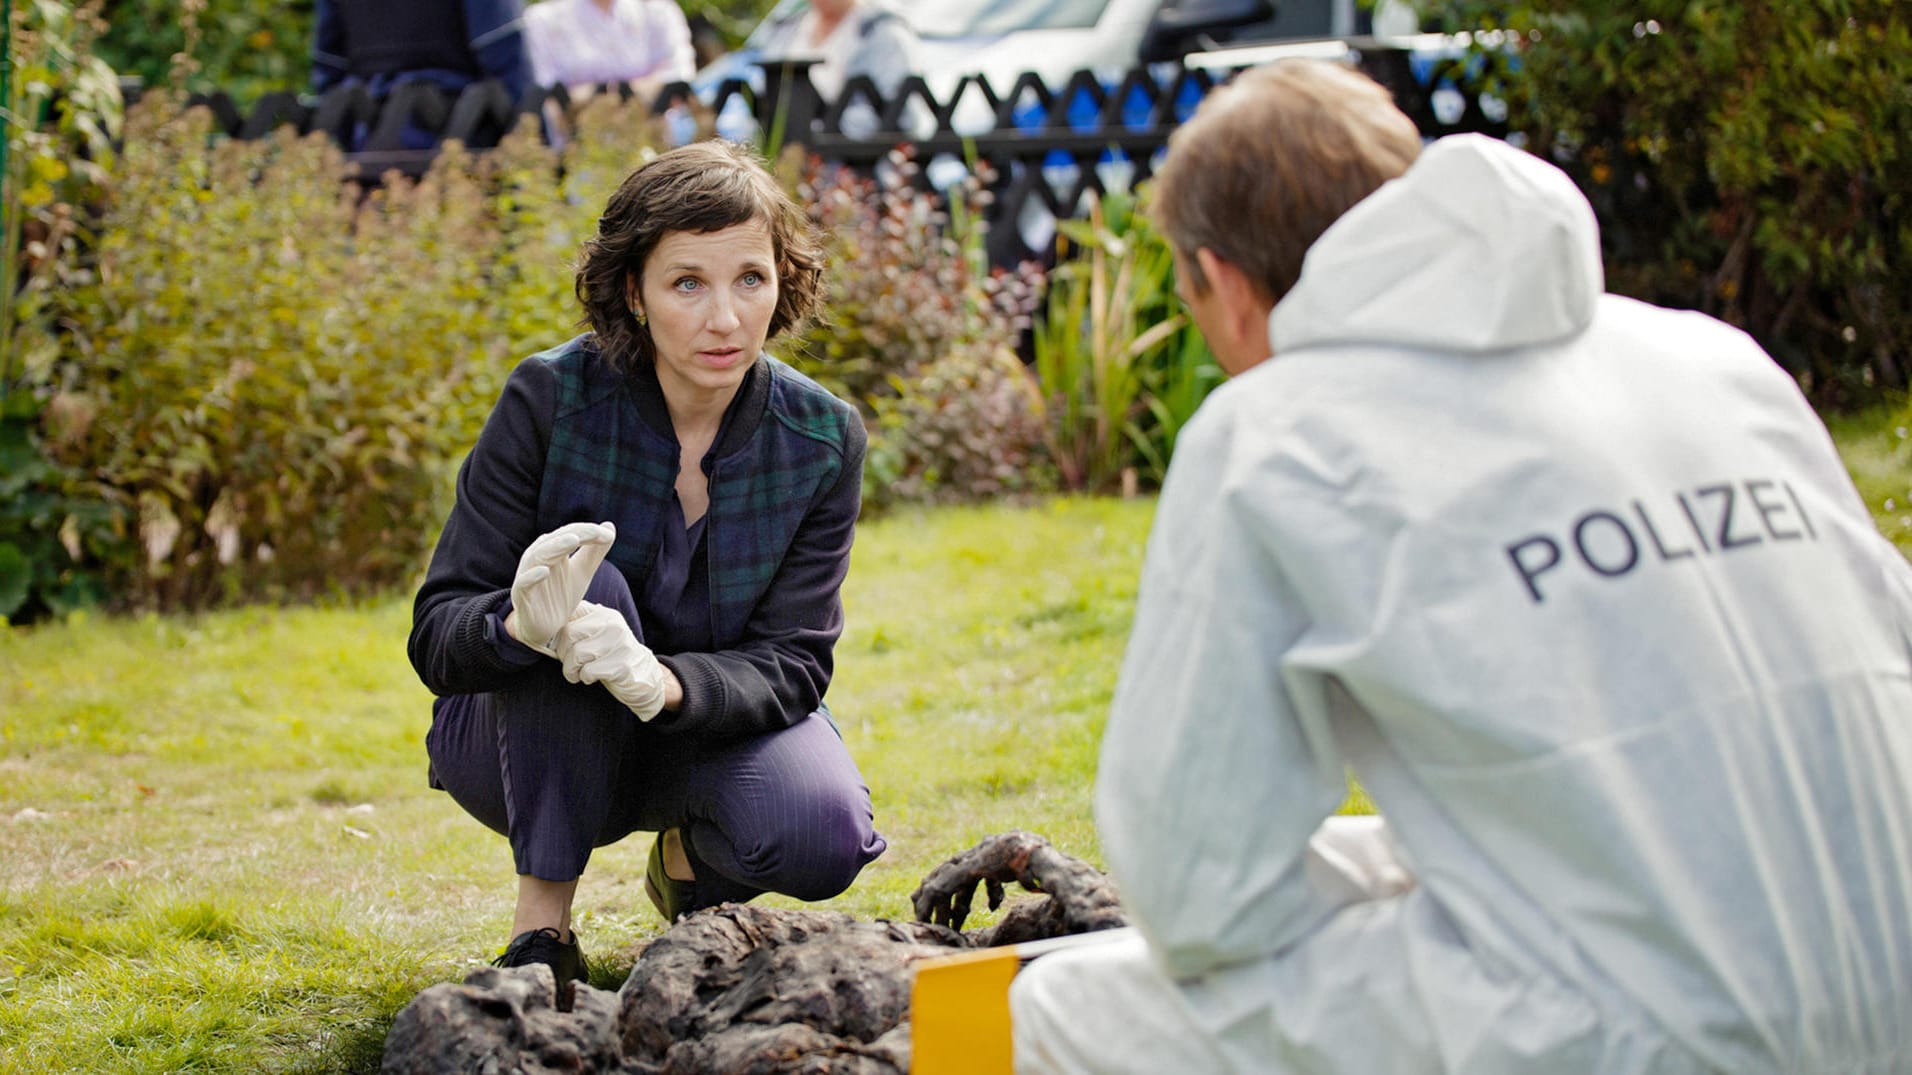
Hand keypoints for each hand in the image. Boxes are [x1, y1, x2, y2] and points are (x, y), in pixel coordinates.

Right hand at [506, 521, 615, 656]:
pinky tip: (544, 571)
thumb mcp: (582, 573)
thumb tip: (609, 526)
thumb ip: (594, 552)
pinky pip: (523, 583)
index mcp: (553, 551)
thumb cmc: (561, 595)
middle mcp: (538, 559)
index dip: (588, 531)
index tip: (608, 535)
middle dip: (575, 534)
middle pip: (554, 541)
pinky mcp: (521, 596)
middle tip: (594, 532)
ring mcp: (528, 576)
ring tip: (573, 541)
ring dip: (555, 548)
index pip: (570, 533)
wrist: (545, 629)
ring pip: (537, 557)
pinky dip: (532, 576)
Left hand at [553, 601, 667, 720]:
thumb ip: (576, 627)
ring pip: (577, 654)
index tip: (557, 645)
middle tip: (569, 663)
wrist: (643, 677)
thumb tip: (542, 628)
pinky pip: (589, 671)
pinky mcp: (623, 665)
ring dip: (571, 669)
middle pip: (568, 634)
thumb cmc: (610, 656)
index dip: (556, 632)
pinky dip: (585, 678)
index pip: (568, 613)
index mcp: (602, 614)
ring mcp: (620, 644)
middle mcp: (612, 624)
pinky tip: (592, 677)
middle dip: (562, 654)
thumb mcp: (596, 635)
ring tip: (578, 673)